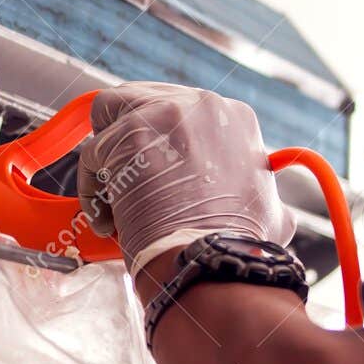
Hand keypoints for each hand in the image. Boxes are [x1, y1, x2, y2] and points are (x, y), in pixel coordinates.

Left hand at [76, 82, 295, 275]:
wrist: (210, 259)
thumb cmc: (235, 245)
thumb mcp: (270, 211)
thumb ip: (264, 195)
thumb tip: (272, 208)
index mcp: (235, 117)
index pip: (179, 111)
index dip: (159, 144)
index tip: (151, 174)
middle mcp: (201, 104)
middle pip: (141, 103)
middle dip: (129, 143)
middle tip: (128, 184)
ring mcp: (164, 113)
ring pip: (109, 115)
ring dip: (106, 156)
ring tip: (112, 197)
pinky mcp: (129, 133)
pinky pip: (91, 153)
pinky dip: (91, 186)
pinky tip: (104, 217)